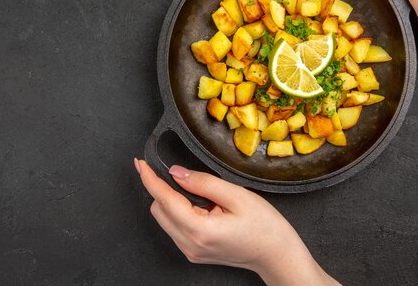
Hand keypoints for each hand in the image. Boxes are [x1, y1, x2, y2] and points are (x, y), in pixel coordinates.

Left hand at [135, 159, 340, 285]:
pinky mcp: (194, 252)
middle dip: (164, 189)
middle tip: (187, 177)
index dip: (150, 178)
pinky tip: (203, 208)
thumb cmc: (265, 227)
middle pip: (159, 210)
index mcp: (199, 229)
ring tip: (205, 197)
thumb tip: (177, 173)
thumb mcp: (236, 195)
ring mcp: (191, 251)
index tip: (140, 163)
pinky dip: (180, 212)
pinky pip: (176, 227)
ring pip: (165, 219)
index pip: (163, 199)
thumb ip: (203, 182)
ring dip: (173, 202)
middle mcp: (190, 244)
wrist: (277, 254)